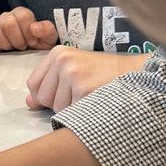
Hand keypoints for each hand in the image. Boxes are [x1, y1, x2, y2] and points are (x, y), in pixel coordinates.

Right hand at [0, 7, 57, 53]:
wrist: (28, 58)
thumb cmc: (38, 45)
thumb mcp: (49, 38)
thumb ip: (47, 30)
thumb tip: (35, 28)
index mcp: (21, 14)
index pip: (23, 16)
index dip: (28, 32)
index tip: (32, 42)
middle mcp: (6, 17)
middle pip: (8, 23)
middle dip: (18, 39)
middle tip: (23, 47)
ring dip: (7, 45)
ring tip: (13, 49)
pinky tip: (3, 52)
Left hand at [26, 45, 148, 111]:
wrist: (136, 73)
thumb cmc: (105, 74)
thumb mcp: (74, 71)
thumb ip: (50, 85)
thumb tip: (29, 102)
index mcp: (58, 53)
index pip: (33, 84)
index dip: (44, 96)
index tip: (62, 93)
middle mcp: (63, 60)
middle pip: (43, 97)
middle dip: (58, 103)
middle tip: (81, 93)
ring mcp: (73, 73)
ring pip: (56, 107)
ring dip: (72, 108)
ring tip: (90, 95)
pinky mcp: (83, 88)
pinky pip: (71, 112)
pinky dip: (83, 112)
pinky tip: (95, 100)